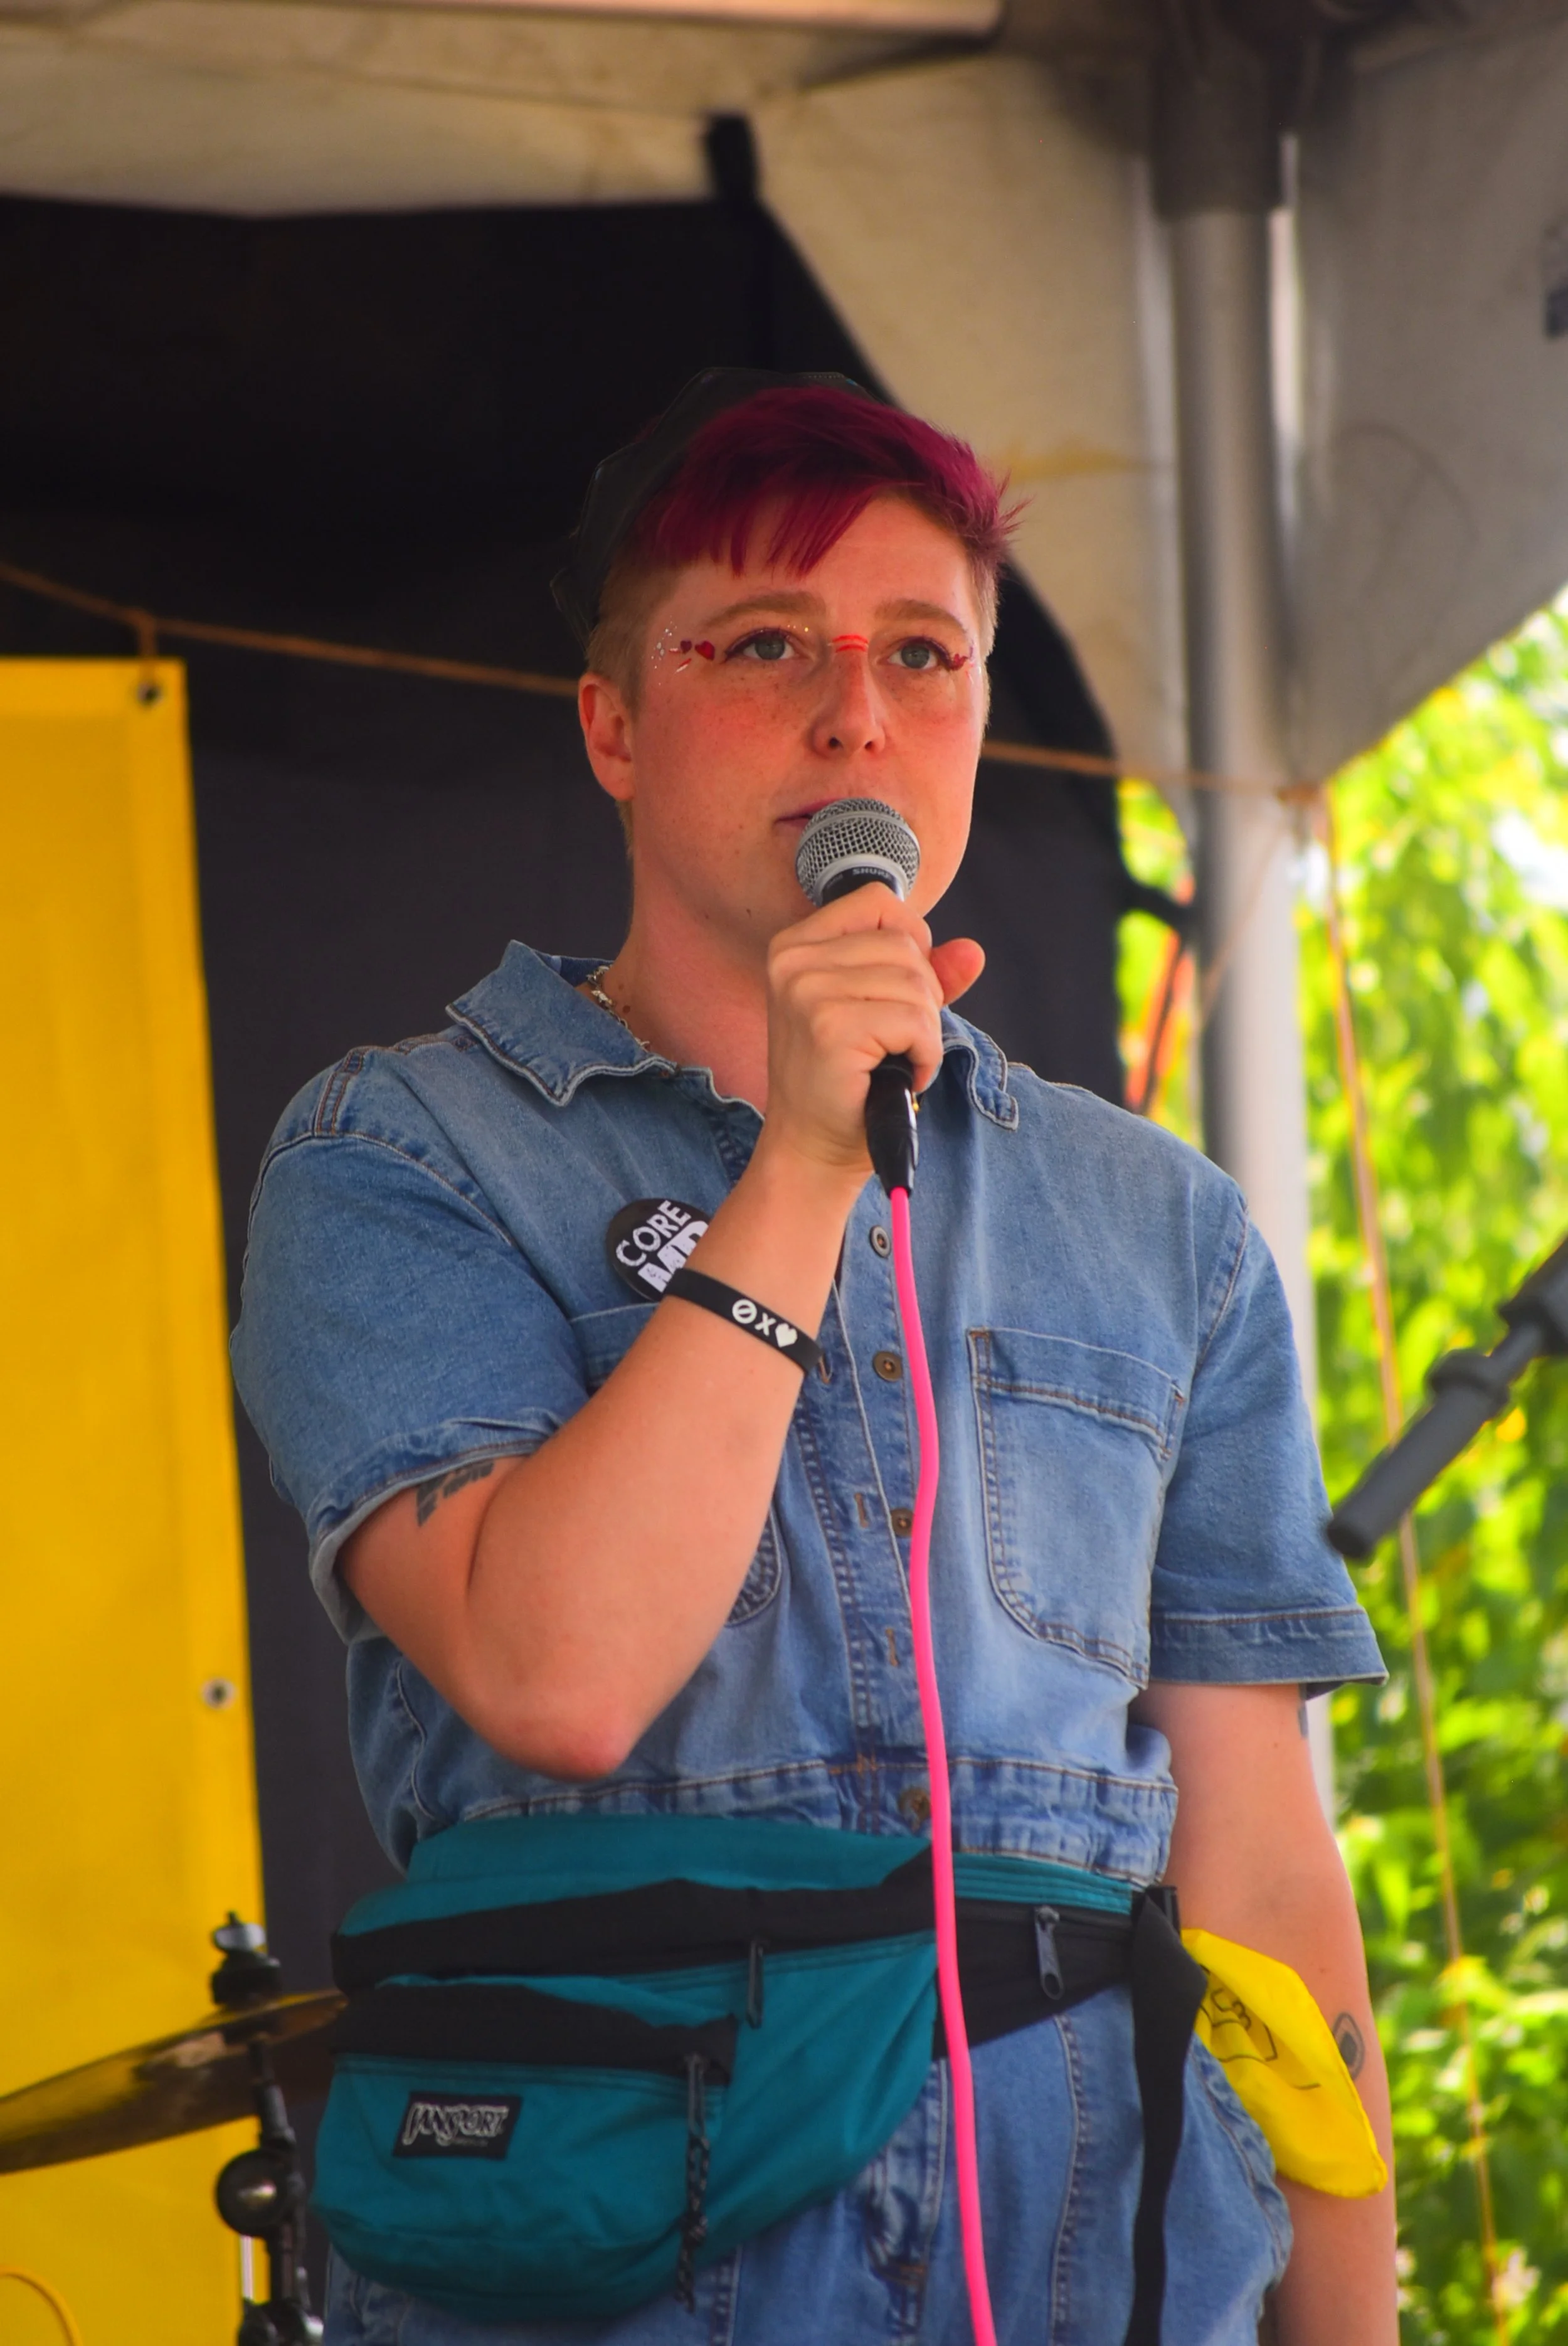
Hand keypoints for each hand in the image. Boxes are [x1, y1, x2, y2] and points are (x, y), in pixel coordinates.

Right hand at [758, 883, 983, 1178]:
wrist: (812, 1149)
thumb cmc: (843, 1082)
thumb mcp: (881, 1014)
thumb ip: (926, 977)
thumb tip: (971, 952)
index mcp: (796, 945)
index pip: (878, 902)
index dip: (910, 943)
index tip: (896, 994)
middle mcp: (794, 960)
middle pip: (904, 943)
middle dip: (921, 996)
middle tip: (896, 1041)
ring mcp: (808, 992)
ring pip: (915, 982)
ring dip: (924, 1030)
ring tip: (897, 1060)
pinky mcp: (830, 1027)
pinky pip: (914, 1021)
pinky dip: (925, 1054)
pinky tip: (903, 1075)